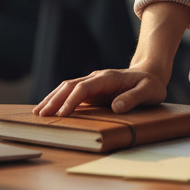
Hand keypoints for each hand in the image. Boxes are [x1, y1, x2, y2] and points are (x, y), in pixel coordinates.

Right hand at [32, 66, 167, 115]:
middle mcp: (97, 78)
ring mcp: (93, 83)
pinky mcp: (92, 89)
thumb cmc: (150, 85)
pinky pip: (72, 93)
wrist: (150, 74)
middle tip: (41, 115)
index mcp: (108, 78)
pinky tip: (50, 108)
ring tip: (38, 112)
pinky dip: (59, 99)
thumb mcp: (148, 91)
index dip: (72, 101)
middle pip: (70, 85)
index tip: (61, 114)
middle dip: (55, 100)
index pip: (85, 88)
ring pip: (68, 87)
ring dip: (53, 98)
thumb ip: (134, 98)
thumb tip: (116, 107)